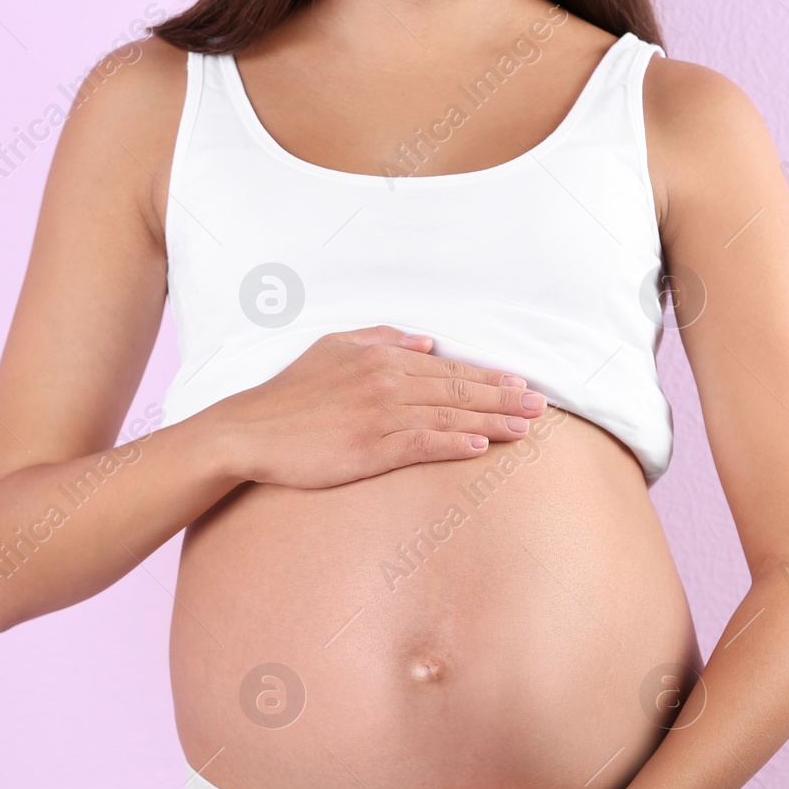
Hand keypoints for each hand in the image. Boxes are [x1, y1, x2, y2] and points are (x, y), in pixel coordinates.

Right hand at [210, 326, 546, 488]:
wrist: (248, 431)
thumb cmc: (289, 395)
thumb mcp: (331, 350)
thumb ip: (379, 339)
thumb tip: (425, 341)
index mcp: (380, 357)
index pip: (447, 367)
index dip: (488, 377)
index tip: (521, 384)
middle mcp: (384, 381)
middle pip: (457, 388)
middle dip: (504, 397)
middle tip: (541, 405)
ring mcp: (377, 415)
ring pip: (447, 414)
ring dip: (491, 421)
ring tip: (526, 428)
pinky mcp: (367, 448)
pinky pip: (420, 442)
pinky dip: (452, 442)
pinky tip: (479, 446)